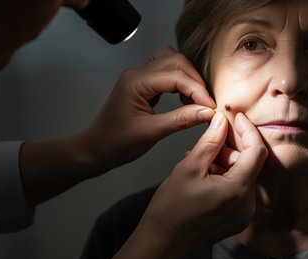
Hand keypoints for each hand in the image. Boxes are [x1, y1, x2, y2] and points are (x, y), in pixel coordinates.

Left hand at [19, 45, 214, 206]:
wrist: (97, 148)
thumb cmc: (116, 142)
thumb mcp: (152, 133)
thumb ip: (181, 120)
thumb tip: (207, 112)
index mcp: (136, 82)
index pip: (176, 76)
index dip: (197, 90)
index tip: (211, 107)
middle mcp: (137, 73)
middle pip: (176, 61)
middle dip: (195, 81)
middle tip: (206, 103)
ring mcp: (139, 77)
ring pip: (172, 63)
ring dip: (188, 78)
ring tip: (195, 101)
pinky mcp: (143, 84)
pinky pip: (166, 73)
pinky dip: (180, 83)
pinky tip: (184, 100)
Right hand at [93, 112, 266, 258]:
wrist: (162, 244)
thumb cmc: (170, 210)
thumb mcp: (189, 168)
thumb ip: (210, 142)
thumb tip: (222, 121)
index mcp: (237, 191)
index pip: (256, 151)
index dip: (247, 130)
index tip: (235, 118)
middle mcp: (247, 205)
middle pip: (249, 164)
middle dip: (230, 149)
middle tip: (207, 144)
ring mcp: (243, 215)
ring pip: (243, 176)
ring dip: (225, 163)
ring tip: (200, 162)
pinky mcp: (237, 220)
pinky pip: (238, 190)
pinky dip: (225, 178)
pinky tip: (204, 175)